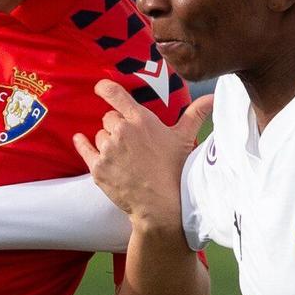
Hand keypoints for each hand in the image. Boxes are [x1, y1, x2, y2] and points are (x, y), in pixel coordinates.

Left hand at [74, 81, 213, 229]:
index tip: (100, 87)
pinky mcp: (97, 168)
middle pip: (109, 118)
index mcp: (141, 120)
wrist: (161, 206)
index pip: (115, 94)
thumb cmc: (175, 171)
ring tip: (125, 157)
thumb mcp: (185, 139)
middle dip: (117, 126)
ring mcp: (108, 150)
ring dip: (108, 142)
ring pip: (100, 135)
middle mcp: (121, 131)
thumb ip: (196, 114)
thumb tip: (214, 97)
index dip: (105, 88)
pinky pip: (85, 149)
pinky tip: (81, 139)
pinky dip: (82, 144)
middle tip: (132, 143)